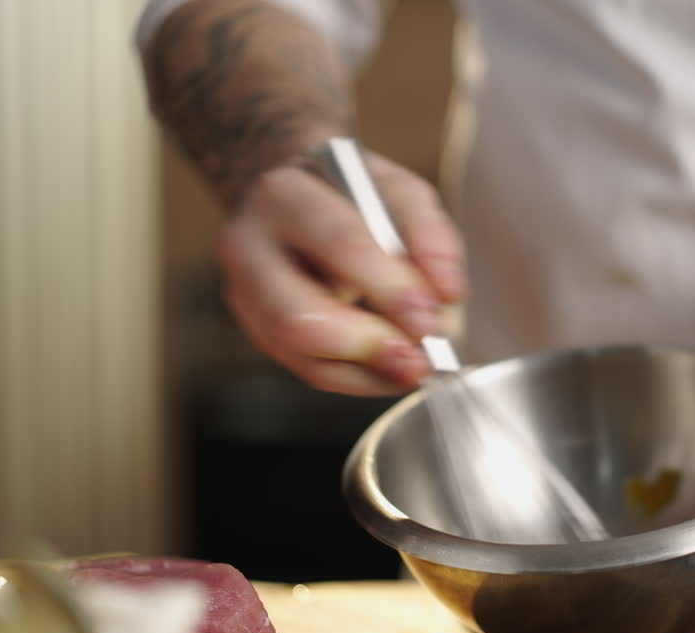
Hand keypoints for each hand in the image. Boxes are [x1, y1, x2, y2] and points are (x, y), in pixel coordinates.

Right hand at [217, 152, 464, 395]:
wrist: (299, 196)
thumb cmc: (350, 195)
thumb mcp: (399, 192)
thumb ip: (430, 236)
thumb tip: (447, 295)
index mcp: (285, 195)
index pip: (340, 244)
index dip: (390, 289)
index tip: (430, 318)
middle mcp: (250, 249)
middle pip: (296, 317)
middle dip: (368, 345)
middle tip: (419, 356)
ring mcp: (247, 297)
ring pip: (300, 354)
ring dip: (366, 371)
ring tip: (412, 366)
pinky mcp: (261, 332)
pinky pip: (311, 370)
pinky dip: (361, 377)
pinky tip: (392, 368)